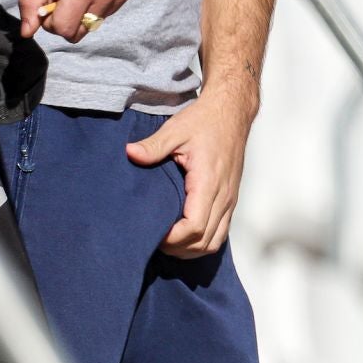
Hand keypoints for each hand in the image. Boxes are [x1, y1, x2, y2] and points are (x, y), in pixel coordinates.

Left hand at [20, 0, 131, 41]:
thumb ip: (30, 3)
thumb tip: (27, 33)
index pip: (63, 30)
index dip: (50, 20)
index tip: (48, 0)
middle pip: (79, 32)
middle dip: (65, 20)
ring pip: (92, 24)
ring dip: (80, 12)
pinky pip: (105, 13)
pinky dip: (94, 5)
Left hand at [124, 87, 255, 257]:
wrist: (231, 113)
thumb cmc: (206, 121)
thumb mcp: (176, 129)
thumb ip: (153, 146)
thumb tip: (130, 154)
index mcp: (209, 182)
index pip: (195, 227)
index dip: (173, 239)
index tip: (154, 234)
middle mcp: (223, 196)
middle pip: (204, 241)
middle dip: (179, 248)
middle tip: (155, 241)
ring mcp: (229, 200)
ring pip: (214, 242)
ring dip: (192, 249)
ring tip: (168, 242)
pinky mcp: (230, 200)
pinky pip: (220, 232)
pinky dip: (202, 240)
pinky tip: (184, 235)